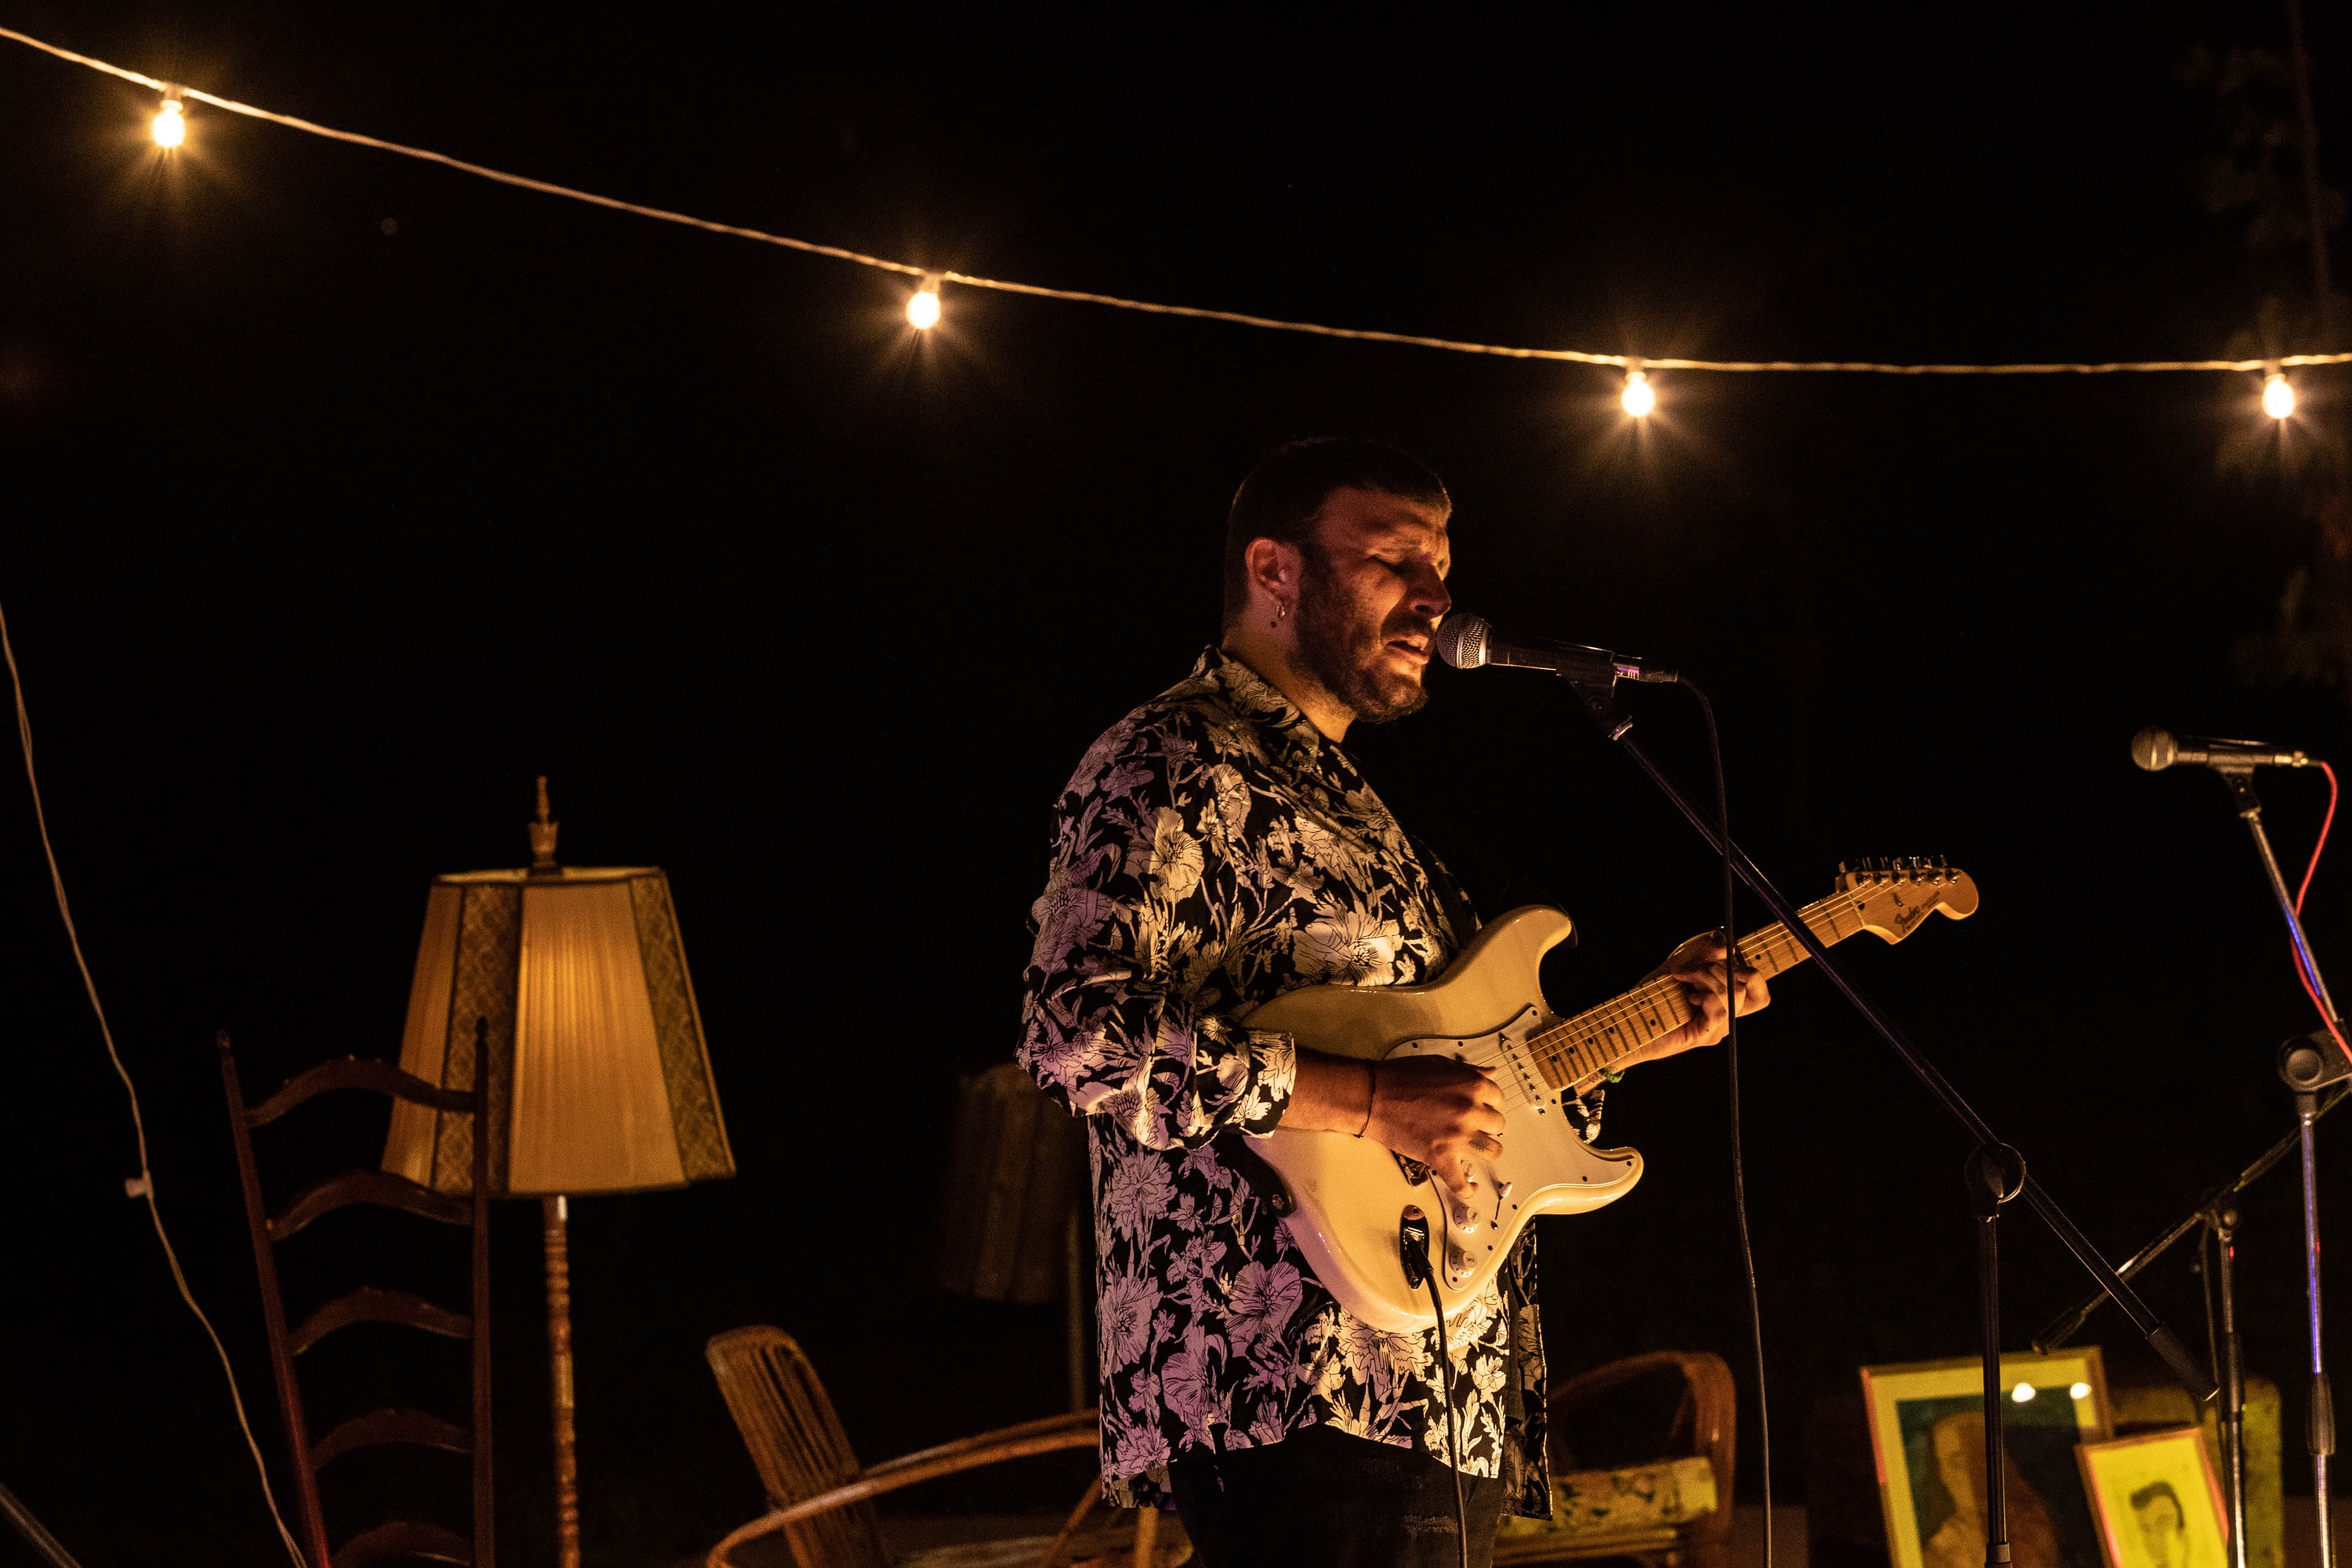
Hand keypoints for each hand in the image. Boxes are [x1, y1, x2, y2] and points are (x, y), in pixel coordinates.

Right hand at [1364, 1054, 1504, 1203]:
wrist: (1373, 1096)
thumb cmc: (1401, 1077)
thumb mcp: (1440, 1064)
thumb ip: (1470, 1071)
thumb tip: (1491, 1073)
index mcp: (1471, 1085)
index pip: (1498, 1098)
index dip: (1487, 1102)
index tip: (1479, 1105)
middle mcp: (1470, 1111)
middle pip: (1498, 1124)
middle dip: (1487, 1124)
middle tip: (1472, 1124)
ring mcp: (1457, 1136)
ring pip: (1493, 1151)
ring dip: (1485, 1150)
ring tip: (1475, 1148)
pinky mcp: (1440, 1157)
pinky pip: (1462, 1183)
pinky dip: (1468, 1189)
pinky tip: (1471, 1187)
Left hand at [1642, 933, 1769, 1061]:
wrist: (1629, 1023)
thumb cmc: (1651, 996)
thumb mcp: (1677, 965)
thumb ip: (1701, 953)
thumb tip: (1726, 943)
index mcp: (1723, 997)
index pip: (1757, 986)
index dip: (1750, 968)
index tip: (1722, 955)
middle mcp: (1725, 1013)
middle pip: (1750, 984)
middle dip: (1719, 966)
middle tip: (1689, 969)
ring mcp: (1717, 1026)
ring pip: (1735, 994)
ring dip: (1706, 977)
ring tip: (1683, 980)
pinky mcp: (1705, 1035)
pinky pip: (1721, 1010)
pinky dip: (1705, 996)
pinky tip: (1688, 998)